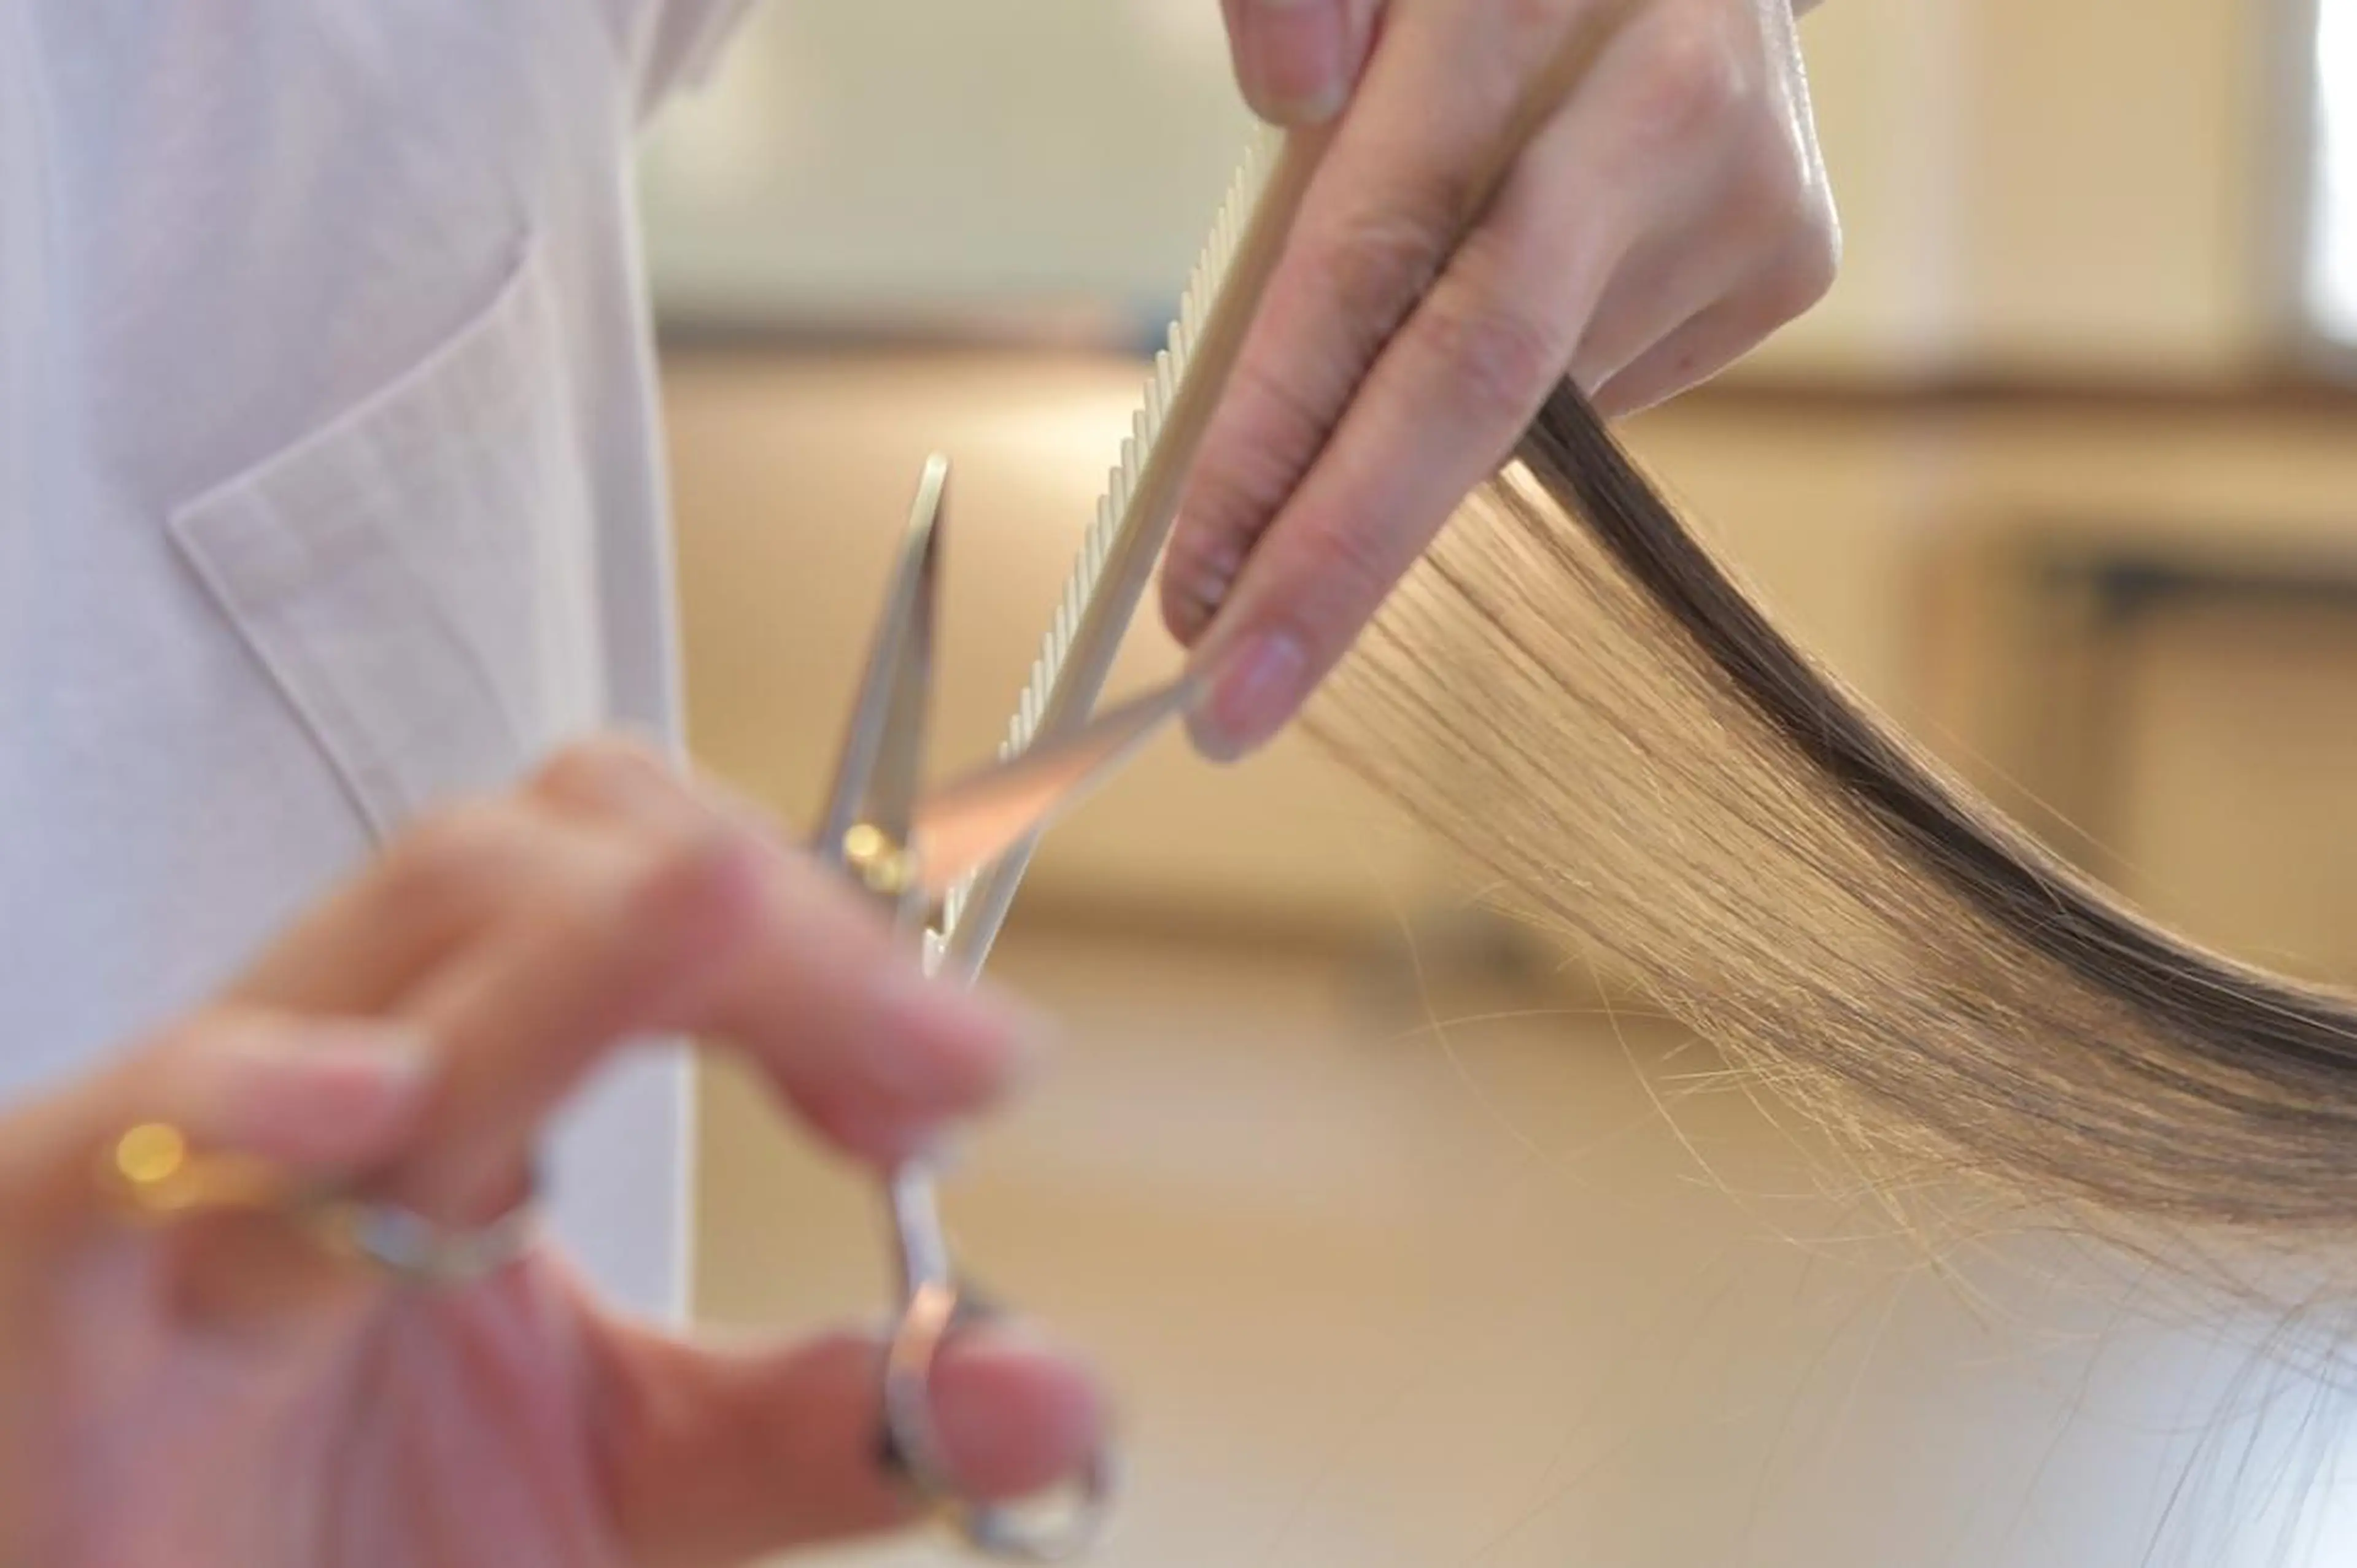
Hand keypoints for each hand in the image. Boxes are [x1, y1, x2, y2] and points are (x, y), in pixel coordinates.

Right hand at [0, 739, 1100, 1567]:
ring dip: (589, 949)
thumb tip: (1058, 1389)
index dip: (828, 935)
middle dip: (755, 914)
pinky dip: (244, 1095)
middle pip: (532, 856)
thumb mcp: (627, 1485)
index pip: (638, 879)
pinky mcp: (41, 1271)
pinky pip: (123, 1147)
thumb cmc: (336, 1553)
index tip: (979, 1067)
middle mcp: (336, 1091)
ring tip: (736, 935)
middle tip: (933, 1066)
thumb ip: (825, 1425)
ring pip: (391, 952)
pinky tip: (376, 1102)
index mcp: (465, 1107)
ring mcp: (186, 1172)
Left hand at [1170, 0, 1838, 757]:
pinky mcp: (1783, 264)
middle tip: (1232, 708)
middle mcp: (1659, 109)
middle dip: (1339, 563)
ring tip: (1324, 452)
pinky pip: (1589, 392)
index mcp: (1526, 7)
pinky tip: (1484, 329)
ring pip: (1519, 408)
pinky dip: (1499, 403)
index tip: (1197, 590)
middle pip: (1477, 384)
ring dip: (1397, 463)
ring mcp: (1742, 200)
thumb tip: (1282, 98)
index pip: (1376, 260)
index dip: (1277, 440)